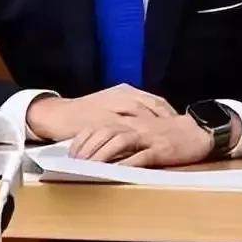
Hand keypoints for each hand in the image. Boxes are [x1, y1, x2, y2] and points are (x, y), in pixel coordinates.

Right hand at [25, 84, 175, 140]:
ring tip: (166, 145)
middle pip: (152, 109)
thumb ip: (129, 109)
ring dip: (154, 133)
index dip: (169, 114)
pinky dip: (135, 142)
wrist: (59, 114)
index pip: (155, 101)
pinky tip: (144, 151)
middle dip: (167, 123)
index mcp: (125, 91)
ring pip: (140, 120)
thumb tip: (152, 119)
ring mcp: (112, 109)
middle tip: (179, 137)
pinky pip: (123, 134)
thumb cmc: (85, 111)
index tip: (181, 125)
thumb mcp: (111, 104)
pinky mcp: (103, 123)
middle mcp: (121, 97)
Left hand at [69, 111, 241, 167]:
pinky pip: (139, 157)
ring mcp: (148, 137)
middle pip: (105, 133)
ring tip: (87, 169)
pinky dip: (125, 165)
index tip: (71, 151)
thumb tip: (105, 149)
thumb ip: (128, 135)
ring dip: (100, 156)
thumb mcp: (146, 129)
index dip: (83, 138)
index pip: (100, 125)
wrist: (200, 132)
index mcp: (132, 120)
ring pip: (118, 143)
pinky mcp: (160, 149)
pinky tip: (114, 173)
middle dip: (87, 148)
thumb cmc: (172, 133)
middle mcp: (137, 126)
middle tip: (74, 163)